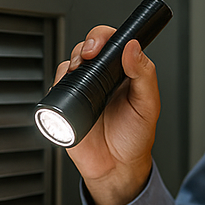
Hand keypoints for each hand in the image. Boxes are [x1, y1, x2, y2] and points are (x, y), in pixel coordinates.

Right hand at [54, 26, 160, 204]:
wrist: (116, 168)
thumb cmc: (135, 138)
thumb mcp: (148, 105)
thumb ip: (144, 75)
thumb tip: (133, 48)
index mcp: (123, 73)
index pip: (112, 43)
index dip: (104, 37)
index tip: (101, 45)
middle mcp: (102, 78)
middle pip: (86, 48)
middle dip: (84, 46)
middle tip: (87, 57)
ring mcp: (83, 90)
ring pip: (69, 64)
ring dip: (70, 64)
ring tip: (78, 74)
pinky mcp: (67, 105)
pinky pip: (56, 87)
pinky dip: (57, 85)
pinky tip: (66, 92)